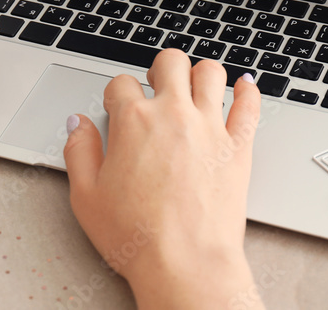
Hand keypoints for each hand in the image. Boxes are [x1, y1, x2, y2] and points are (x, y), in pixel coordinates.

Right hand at [63, 49, 263, 309]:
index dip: (116, 94)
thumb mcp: (85, 195)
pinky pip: (250, 106)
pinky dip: (248, 92)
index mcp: (133, 121)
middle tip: (157, 85)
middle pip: (171, 63)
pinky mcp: (239, 148)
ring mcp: (210, 128)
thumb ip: (78, 150)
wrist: (185, 264)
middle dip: (160, 69)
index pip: (122, 83)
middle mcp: (173, 115)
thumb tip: (76, 124)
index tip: (117, 107)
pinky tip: (243, 89)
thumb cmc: (136, 235)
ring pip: (212, 73)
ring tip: (194, 86)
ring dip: (200, 74)